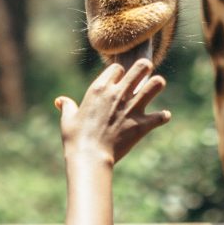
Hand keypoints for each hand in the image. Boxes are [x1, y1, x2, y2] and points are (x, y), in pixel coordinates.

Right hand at [55, 60, 170, 166]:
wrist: (89, 157)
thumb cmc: (75, 138)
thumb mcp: (68, 120)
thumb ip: (67, 107)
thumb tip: (61, 101)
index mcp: (100, 89)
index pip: (117, 68)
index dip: (120, 73)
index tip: (119, 80)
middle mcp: (118, 94)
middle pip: (140, 67)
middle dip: (145, 67)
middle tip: (146, 71)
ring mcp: (132, 108)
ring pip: (155, 85)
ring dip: (157, 85)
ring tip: (157, 86)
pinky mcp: (142, 124)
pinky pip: (160, 116)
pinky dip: (163, 117)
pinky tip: (162, 117)